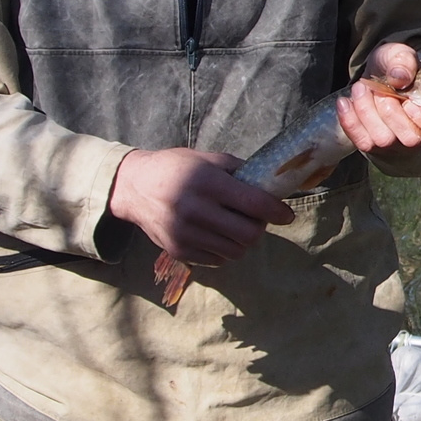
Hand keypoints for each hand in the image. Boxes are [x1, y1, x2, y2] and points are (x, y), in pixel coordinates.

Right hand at [108, 147, 293, 266]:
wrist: (134, 187)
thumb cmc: (177, 168)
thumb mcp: (209, 160)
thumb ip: (240, 172)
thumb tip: (273, 185)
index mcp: (207, 182)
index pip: (255, 204)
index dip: (277, 212)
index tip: (286, 214)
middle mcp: (196, 210)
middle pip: (249, 234)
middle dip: (259, 227)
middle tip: (255, 218)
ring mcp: (185, 234)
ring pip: (236, 251)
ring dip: (243, 241)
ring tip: (235, 226)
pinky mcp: (178, 251)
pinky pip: (218, 260)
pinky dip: (225, 250)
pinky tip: (216, 234)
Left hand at [339, 42, 420, 164]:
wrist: (375, 76)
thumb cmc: (396, 68)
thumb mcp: (401, 55)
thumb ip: (403, 60)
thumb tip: (400, 77)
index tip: (408, 101)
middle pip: (411, 139)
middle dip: (391, 113)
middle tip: (380, 90)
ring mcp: (399, 145)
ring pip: (384, 140)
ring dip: (367, 111)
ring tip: (360, 88)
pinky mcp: (376, 147)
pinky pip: (362, 142)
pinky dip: (350, 121)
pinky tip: (345, 102)